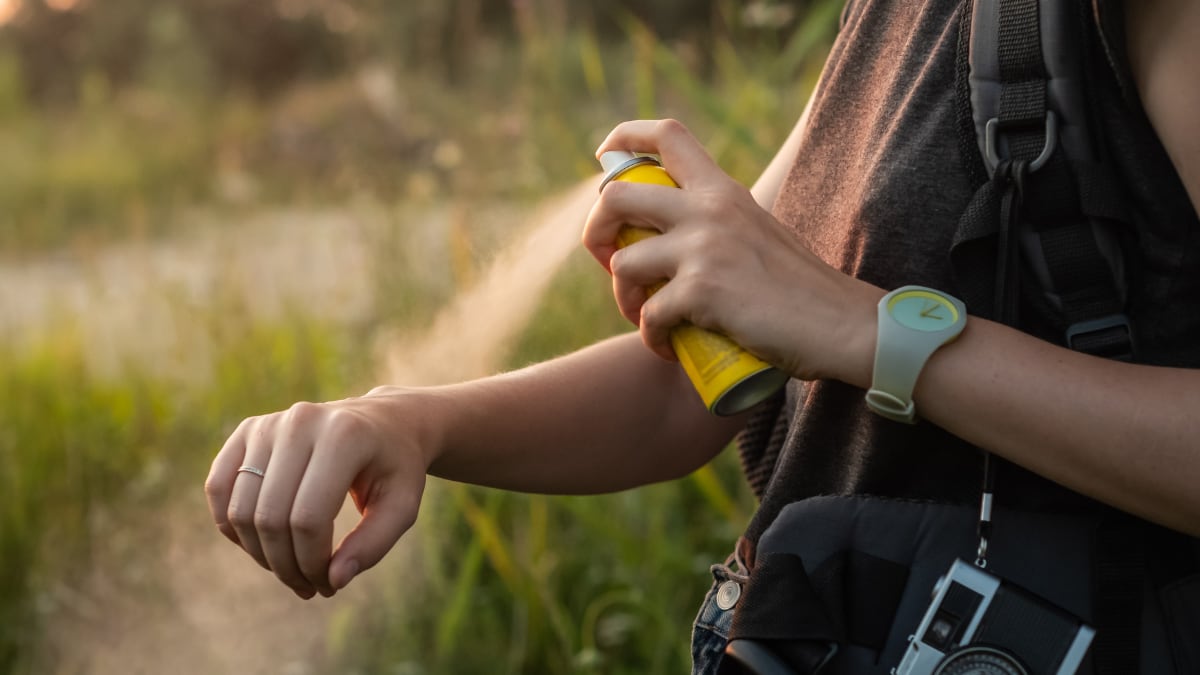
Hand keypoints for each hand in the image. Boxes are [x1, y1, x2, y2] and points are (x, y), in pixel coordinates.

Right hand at [204, 387, 428, 597]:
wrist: (384, 422)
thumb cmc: (395, 468)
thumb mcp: (401, 506)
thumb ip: (373, 545)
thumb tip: (333, 580)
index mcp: (344, 436)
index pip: (309, 518)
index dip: (312, 563)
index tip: (329, 584)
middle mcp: (300, 422)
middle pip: (270, 517)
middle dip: (286, 565)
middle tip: (309, 586)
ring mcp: (269, 423)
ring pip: (240, 509)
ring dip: (259, 554)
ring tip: (290, 569)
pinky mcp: (247, 430)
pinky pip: (218, 487)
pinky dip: (232, 527)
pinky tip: (262, 544)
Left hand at [584, 119, 884, 385]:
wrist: (841, 325)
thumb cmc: (801, 290)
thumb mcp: (757, 232)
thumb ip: (720, 225)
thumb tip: (672, 240)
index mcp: (723, 190)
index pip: (665, 135)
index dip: (622, 139)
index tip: (604, 160)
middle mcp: (709, 209)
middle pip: (615, 196)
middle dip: (595, 231)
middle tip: (608, 262)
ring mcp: (704, 248)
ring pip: (622, 263)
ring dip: (623, 298)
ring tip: (645, 317)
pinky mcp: (703, 291)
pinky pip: (649, 315)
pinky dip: (651, 338)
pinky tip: (667, 347)